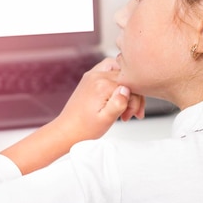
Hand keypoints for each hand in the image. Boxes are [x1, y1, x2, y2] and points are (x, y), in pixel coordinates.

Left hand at [0, 58, 143, 174]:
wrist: (67, 130)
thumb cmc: (84, 128)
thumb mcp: (106, 120)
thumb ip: (119, 103)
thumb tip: (127, 90)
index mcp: (102, 85)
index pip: (131, 86)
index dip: (136, 102)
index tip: (131, 115)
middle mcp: (96, 75)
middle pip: (127, 79)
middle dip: (133, 97)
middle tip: (128, 114)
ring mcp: (92, 75)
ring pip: (120, 72)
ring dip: (126, 87)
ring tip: (124, 105)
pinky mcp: (90, 78)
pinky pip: (110, 71)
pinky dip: (117, 82)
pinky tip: (116, 96)